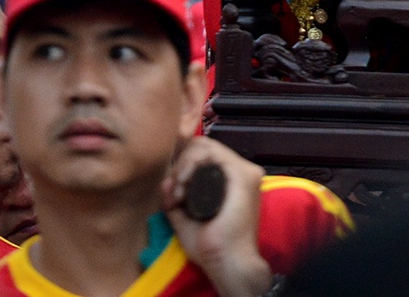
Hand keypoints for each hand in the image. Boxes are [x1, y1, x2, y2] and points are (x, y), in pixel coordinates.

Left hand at [163, 138, 270, 296]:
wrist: (227, 263)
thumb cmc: (211, 246)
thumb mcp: (185, 218)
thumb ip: (175, 200)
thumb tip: (166, 182)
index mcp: (230, 181)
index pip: (203, 155)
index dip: (182, 164)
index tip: (174, 190)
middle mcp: (239, 171)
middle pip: (202, 147)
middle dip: (180, 164)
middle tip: (175, 190)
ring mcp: (243, 171)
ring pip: (204, 146)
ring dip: (183, 164)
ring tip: (179, 191)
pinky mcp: (242, 175)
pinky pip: (212, 153)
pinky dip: (191, 163)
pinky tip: (184, 182)